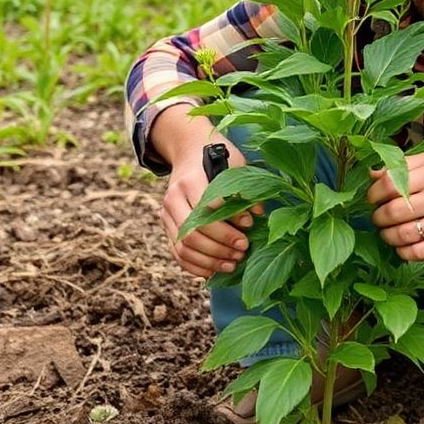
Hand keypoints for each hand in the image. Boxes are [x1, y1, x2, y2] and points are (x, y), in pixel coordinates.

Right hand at [159, 138, 260, 277]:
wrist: (189, 152)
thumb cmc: (218, 158)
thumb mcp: (235, 165)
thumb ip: (244, 189)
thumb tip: (256, 215)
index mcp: (189, 180)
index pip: (206, 208)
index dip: (229, 223)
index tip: (250, 226)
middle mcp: (172, 199)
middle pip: (194, 232)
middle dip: (221, 246)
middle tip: (244, 249)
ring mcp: (166, 215)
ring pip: (184, 247)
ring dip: (211, 260)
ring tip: (234, 263)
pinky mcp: (167, 228)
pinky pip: (178, 255)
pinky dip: (196, 267)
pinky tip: (215, 271)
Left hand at [367, 151, 423, 260]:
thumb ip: (406, 165)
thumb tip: (372, 173)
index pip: (389, 183)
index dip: (373, 194)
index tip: (373, 199)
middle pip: (392, 211)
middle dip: (378, 217)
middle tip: (379, 217)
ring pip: (401, 234)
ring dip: (387, 236)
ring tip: (388, 232)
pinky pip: (416, 252)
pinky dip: (402, 252)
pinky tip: (402, 246)